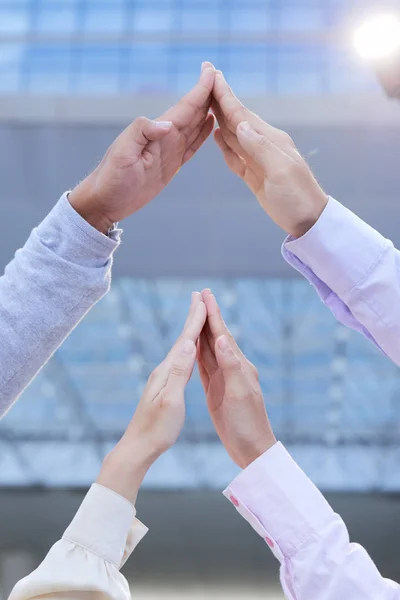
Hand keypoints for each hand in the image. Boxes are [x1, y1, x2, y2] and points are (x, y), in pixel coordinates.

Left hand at [69, 63, 215, 233]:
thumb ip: (142, 132)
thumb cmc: (111, 177)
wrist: (106, 200)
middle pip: (193, 111)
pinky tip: (210, 121)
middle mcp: (166, 137)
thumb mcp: (122, 153)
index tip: (212, 70)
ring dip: (208, 109)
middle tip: (220, 74)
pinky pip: (192, 145)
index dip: (200, 89)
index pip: (185, 107)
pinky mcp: (172, 164)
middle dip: (207, 93)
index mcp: (157, 131)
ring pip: (195, 125)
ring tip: (222, 94)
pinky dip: (203, 132)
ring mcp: (170, 150)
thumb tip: (168, 125)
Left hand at [97, 292, 205, 503]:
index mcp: (167, 372)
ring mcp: (163, 378)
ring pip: (181, 348)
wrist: (138, 448)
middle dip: (192, 318)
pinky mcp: (165, 387)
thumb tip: (188, 345)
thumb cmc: (157, 429)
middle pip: (182, 339)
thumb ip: (179, 372)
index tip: (204, 301)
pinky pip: (180, 361)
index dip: (196, 320)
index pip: (185, 341)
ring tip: (197, 317)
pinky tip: (189, 351)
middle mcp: (163, 370)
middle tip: (199, 297)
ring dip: (190, 331)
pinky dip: (188, 349)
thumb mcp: (171, 401)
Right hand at [198, 289, 275, 468]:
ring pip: (208, 349)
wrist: (251, 449)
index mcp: (239, 366)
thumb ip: (230, 366)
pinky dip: (198, 352)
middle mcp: (232, 368)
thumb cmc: (248, 423)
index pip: (223, 334)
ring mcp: (223, 379)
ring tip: (195, 313)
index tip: (206, 295)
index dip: (214, 314)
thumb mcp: (239, 394)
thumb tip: (220, 339)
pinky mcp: (215, 390)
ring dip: (201, 330)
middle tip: (199, 295)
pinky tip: (194, 345)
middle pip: (215, 336)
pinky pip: (205, 366)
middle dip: (207, 315)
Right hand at [212, 71, 327, 238]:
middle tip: (206, 79)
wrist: (308, 221)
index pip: (243, 114)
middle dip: (221, 100)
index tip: (212, 74)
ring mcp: (258, 161)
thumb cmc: (297, 197)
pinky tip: (217, 134)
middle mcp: (264, 146)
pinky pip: (235, 156)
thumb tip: (240, 124)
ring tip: (207, 102)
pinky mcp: (254, 176)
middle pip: (236, 119)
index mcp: (271, 140)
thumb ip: (259, 147)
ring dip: (220, 118)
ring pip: (234, 135)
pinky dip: (224, 144)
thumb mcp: (280, 171)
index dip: (226, 95)